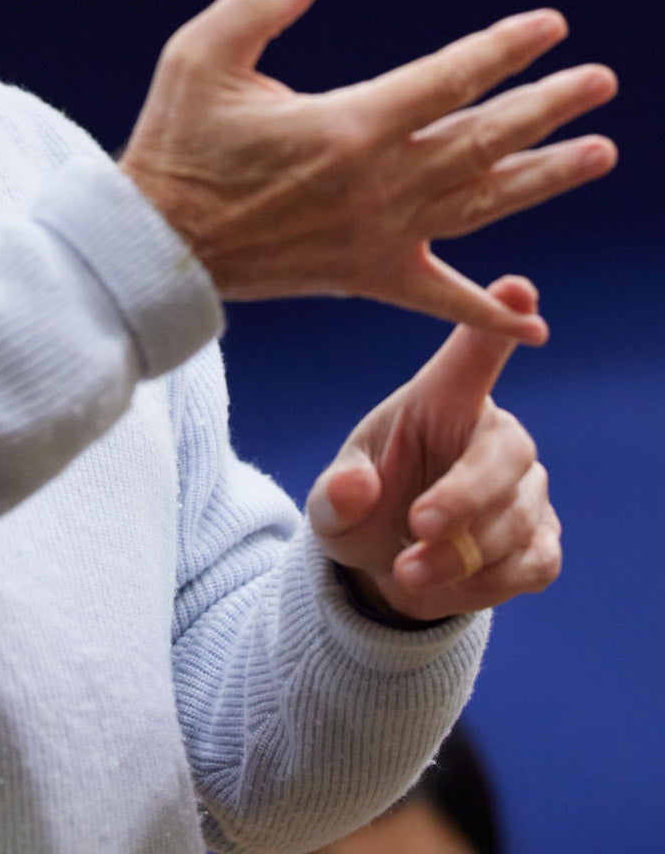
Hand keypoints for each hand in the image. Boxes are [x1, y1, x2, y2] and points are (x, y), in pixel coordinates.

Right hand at [120, 0, 616, 338]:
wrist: (158, 244)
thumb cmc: (176, 143)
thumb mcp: (201, 54)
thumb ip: (261, 0)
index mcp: (348, 127)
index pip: (450, 79)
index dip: (505, 50)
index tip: (552, 27)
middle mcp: (378, 185)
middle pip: (484, 140)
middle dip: (549, 107)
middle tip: (601, 82)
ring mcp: (379, 236)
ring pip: (482, 204)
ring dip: (546, 178)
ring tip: (600, 153)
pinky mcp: (365, 275)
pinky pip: (440, 297)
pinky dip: (490, 312)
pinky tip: (536, 322)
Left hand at [306, 276, 560, 620]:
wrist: (389, 568)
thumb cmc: (364, 507)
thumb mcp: (333, 503)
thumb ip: (338, 495)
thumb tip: (356, 489)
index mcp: (441, 400)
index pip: (474, 354)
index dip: (498, 320)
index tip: (518, 288)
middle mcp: (492, 433)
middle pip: (505, 453)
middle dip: (463, 498)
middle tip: (416, 528)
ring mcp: (526, 487)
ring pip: (516, 519)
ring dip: (460, 556)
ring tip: (406, 573)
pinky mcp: (542, 538)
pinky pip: (532, 562)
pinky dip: (486, 585)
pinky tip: (444, 585)